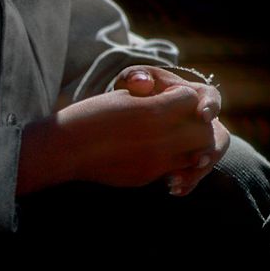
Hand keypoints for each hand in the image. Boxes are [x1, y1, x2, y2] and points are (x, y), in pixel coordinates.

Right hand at [18, 74, 226, 195]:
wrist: (65, 148)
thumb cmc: (90, 114)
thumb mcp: (123, 97)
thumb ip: (155, 98)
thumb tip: (180, 103)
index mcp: (152, 112)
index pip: (192, 99)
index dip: (182, 94)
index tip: (167, 94)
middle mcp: (160, 139)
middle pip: (204, 129)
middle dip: (197, 121)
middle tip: (179, 115)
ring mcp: (156, 162)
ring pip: (198, 153)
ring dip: (192, 143)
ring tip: (175, 136)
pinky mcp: (147, 177)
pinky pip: (177, 169)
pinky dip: (176, 160)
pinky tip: (159, 152)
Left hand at [114, 65, 229, 194]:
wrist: (134, 108)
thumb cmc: (138, 89)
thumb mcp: (135, 79)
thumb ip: (136, 77)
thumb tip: (142, 84)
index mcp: (195, 94)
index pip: (212, 97)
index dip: (210, 106)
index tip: (203, 115)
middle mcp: (203, 120)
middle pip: (219, 135)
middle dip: (210, 150)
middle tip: (198, 160)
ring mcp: (199, 141)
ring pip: (209, 158)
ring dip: (197, 171)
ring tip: (177, 181)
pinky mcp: (190, 158)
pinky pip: (196, 173)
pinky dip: (188, 182)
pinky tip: (174, 189)